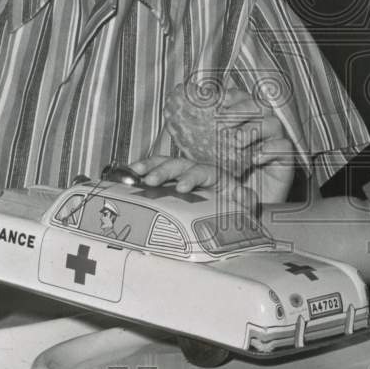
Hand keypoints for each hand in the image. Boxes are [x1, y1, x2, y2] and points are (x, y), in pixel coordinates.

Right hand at [128, 155, 260, 213]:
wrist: (224, 205)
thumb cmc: (231, 202)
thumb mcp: (241, 201)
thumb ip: (244, 198)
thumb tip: (244, 196)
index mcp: (212, 174)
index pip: (201, 171)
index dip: (191, 177)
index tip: (181, 188)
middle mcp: (193, 169)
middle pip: (177, 164)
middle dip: (163, 171)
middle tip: (150, 181)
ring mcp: (178, 174)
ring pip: (162, 163)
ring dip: (147, 167)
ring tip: (133, 173)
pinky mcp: (166, 182)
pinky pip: (151, 172)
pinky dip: (138, 173)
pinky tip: (125, 177)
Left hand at [156, 83, 296, 202]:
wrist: (243, 210)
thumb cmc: (224, 182)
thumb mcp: (204, 160)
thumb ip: (191, 142)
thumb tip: (170, 123)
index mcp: (240, 123)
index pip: (240, 99)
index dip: (232, 97)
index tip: (220, 101)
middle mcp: (258, 129)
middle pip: (257, 106)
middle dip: (241, 110)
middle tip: (225, 122)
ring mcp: (273, 143)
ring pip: (272, 123)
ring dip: (253, 129)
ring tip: (237, 142)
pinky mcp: (285, 161)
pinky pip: (284, 147)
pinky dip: (270, 150)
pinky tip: (255, 159)